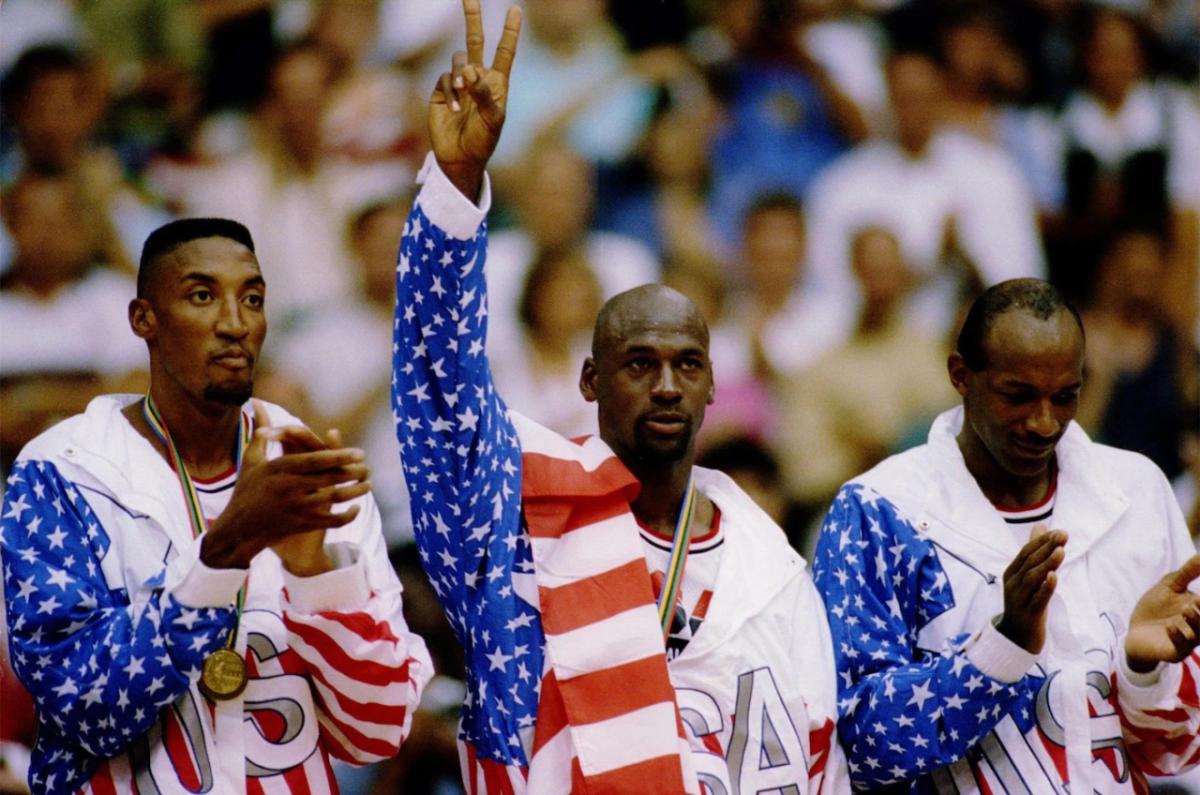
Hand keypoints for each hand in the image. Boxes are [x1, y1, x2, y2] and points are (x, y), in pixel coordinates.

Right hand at [201, 403, 370, 569]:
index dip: (338, 456)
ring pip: (332, 500)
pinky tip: (356, 507)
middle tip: (367, 466)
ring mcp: (295, 508)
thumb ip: (261, 435)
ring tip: (368, 484)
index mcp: (278, 470)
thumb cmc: (245, 491)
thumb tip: (258, 405)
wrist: (237, 530)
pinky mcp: (300, 525)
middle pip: (328, 479)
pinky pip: (330, 522)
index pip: (314, 460)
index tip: (359, 452)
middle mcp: (288, 488)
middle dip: (351, 473)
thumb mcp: (251, 461)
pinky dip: (346, 516)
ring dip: (354, 492)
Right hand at [428, 0, 521, 198]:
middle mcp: (478, 78)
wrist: (461, 158)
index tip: (515, 10)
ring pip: (458, 60)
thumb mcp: (493, 120)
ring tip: (464, 95)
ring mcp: (458, 83)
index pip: (505, 52)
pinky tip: (456, 109)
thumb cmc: (484, 141)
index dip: (510, 31)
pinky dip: (450, 91)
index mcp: (497, 83)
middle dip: (473, 18)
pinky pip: (444, 79)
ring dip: (461, 75)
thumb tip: (471, 70)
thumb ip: (485, 93)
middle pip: (475, 41)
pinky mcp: (441, 91)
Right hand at [996, 525, 1067, 653]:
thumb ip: (1033, 553)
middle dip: (1046, 548)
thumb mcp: (1027, 578)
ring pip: (1032, 578)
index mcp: (1011, 573)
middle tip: (1063, 536)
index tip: (1059, 532)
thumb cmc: (1025, 602)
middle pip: (1029, 563)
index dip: (1041, 541)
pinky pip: (1037, 599)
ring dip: (1047, 564)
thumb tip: (1040, 526)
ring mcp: (1019, 600)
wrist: (1016, 637)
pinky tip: (1054, 577)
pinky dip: (1045, 587)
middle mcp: (1012, 584)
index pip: (1025, 552)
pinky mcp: (1029, 614)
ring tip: (1061, 551)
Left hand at [1125, 554, 1199, 673]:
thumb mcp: (1171, 585)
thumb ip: (1188, 572)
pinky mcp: (1173, 652)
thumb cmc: (1155, 608)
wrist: (1134, 630)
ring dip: (1196, 622)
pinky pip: (1181, 648)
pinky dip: (1177, 637)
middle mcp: (1199, 628)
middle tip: (1199, 600)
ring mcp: (1188, 641)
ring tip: (1187, 608)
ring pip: (1199, 635)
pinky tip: (1170, 627)